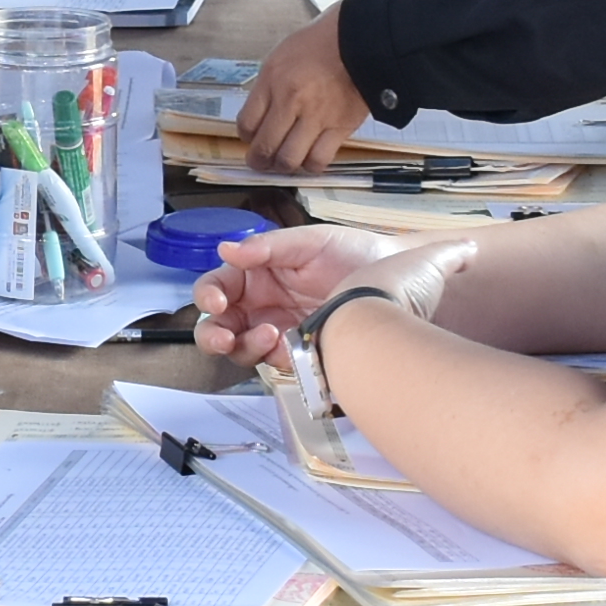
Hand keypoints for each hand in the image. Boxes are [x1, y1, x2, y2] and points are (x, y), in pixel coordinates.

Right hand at [188, 225, 416, 368]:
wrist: (397, 278)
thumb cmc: (355, 253)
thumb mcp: (310, 242)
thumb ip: (267, 247)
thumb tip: (226, 249)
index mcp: (256, 274)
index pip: (217, 287)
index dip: (209, 296)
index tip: (218, 303)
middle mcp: (261, 304)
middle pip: (219, 326)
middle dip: (213, 336)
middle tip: (224, 340)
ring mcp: (278, 330)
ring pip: (241, 350)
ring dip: (245, 347)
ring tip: (271, 336)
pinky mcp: (298, 353)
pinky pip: (274, 363)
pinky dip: (275, 358)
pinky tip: (290, 345)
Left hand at [237, 13, 378, 172]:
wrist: (361, 39)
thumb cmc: (321, 44)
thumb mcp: (282, 57)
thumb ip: (268, 88)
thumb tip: (259, 117)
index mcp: (273, 80)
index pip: (246, 124)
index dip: (246, 137)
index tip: (251, 138)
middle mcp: (291, 100)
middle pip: (264, 147)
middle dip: (259, 160)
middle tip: (261, 161)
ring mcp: (316, 116)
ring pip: (289, 160)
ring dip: (283, 167)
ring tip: (285, 162)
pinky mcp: (340, 127)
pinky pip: (319, 160)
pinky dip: (311, 165)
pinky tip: (309, 158)